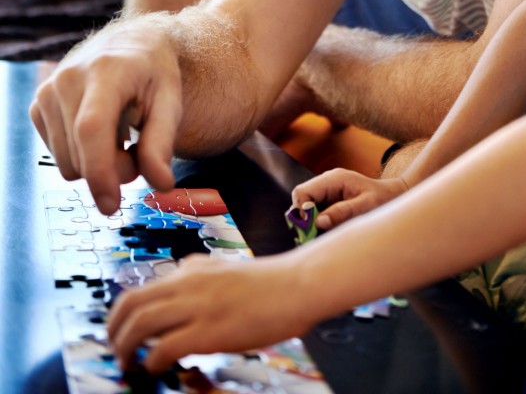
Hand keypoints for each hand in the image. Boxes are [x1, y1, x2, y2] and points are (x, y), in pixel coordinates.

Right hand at [29, 17, 181, 214]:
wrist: (130, 42)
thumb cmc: (154, 71)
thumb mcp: (170, 100)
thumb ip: (162, 143)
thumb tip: (161, 184)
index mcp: (105, 71)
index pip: (91, 129)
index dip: (100, 172)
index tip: (111, 205)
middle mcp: (67, 79)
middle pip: (80, 156)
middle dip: (113, 169)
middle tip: (138, 148)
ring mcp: (47, 91)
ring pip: (67, 163)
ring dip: (97, 163)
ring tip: (121, 136)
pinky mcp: (38, 105)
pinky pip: (58, 155)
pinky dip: (81, 154)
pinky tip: (101, 130)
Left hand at [108, 253, 310, 372]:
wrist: (297, 285)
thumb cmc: (268, 283)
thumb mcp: (224, 269)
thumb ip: (198, 274)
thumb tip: (177, 279)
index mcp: (190, 270)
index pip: (139, 290)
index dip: (120, 316)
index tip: (120, 333)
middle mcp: (188, 283)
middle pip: (130, 304)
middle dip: (114, 331)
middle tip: (116, 351)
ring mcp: (198, 305)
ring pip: (141, 324)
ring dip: (126, 348)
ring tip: (128, 364)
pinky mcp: (210, 330)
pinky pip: (165, 347)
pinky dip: (152, 361)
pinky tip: (157, 369)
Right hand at [291, 168, 407, 229]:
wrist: (393, 196)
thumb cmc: (382, 199)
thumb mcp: (366, 206)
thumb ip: (342, 212)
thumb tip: (318, 222)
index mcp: (334, 179)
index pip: (302, 192)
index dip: (301, 210)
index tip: (310, 228)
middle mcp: (327, 183)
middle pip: (301, 199)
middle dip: (304, 218)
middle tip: (315, 235)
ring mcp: (327, 192)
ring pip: (306, 207)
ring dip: (311, 222)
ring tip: (326, 233)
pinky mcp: (330, 201)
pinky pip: (315, 212)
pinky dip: (318, 224)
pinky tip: (330, 231)